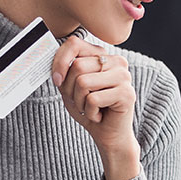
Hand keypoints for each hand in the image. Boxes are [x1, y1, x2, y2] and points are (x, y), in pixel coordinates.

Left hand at [50, 35, 139, 179]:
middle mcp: (117, 61)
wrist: (109, 135)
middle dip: (70, 89)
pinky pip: (93, 99)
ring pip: (83, 82)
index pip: (74, 44)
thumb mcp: (71, 87)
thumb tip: (53, 63)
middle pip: (77, 66)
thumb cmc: (91, 109)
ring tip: (90, 108)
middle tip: (80, 101)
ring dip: (79, 102)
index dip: (59, 61)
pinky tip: (99, 115)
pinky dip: (90, 112)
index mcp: (103, 55)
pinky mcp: (126, 94)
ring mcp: (124, 77)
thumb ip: (64, 71)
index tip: (57, 80)